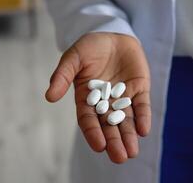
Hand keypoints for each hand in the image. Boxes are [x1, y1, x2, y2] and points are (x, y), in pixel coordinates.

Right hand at [46, 33, 150, 163]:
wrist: (112, 34)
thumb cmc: (89, 47)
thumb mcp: (73, 58)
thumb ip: (62, 76)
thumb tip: (49, 96)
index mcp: (87, 98)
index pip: (88, 120)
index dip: (93, 132)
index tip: (99, 145)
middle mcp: (105, 102)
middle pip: (109, 125)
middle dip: (114, 141)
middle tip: (119, 157)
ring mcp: (123, 97)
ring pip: (126, 120)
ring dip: (129, 136)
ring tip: (131, 152)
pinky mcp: (139, 89)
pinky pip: (142, 105)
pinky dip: (143, 117)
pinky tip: (143, 130)